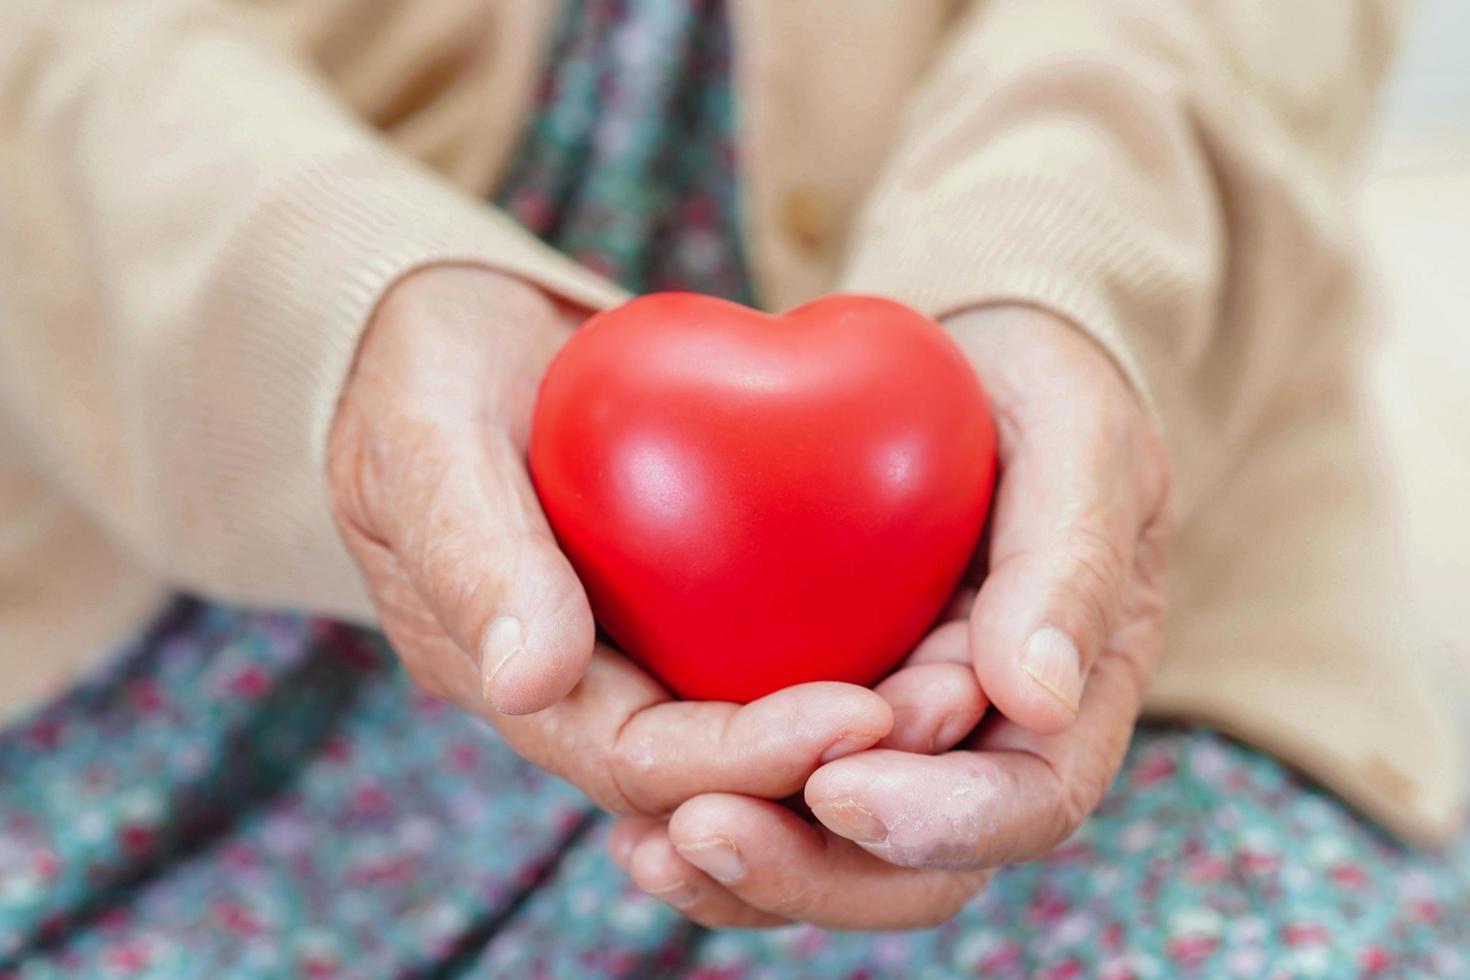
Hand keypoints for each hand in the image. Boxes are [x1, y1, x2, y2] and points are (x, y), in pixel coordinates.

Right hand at [326, 265, 985, 815]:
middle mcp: (582, 688)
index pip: (635, 760)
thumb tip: (531, 684)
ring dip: (862, 719)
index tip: (856, 717)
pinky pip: (771, 645)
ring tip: (961, 683)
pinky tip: (935, 623)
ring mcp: (634, 648)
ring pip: (756, 717)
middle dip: (830, 757)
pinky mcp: (680, 602)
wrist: (454, 340)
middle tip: (944, 707)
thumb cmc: (423, 375)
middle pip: (716, 767)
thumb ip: (472, 552)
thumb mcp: (423, 439)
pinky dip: (852, 646)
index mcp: (509, 680)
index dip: (745, 758)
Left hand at [609, 306, 1170, 927]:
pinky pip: (764, 787)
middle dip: (814, 865)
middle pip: (916, 867)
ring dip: (745, 869)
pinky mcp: (812, 708)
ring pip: (831, 850)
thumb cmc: (1030, 390)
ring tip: (647, 847)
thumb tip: (1035, 698)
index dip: (943, 820)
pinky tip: (630, 821)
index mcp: (1069, 693)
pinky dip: (701, 812)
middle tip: (705, 829)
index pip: (1027, 801)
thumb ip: (1067, 557)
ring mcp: (895, 736)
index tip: (839, 787)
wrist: (958, 363)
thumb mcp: (1076, 437)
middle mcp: (981, 738)